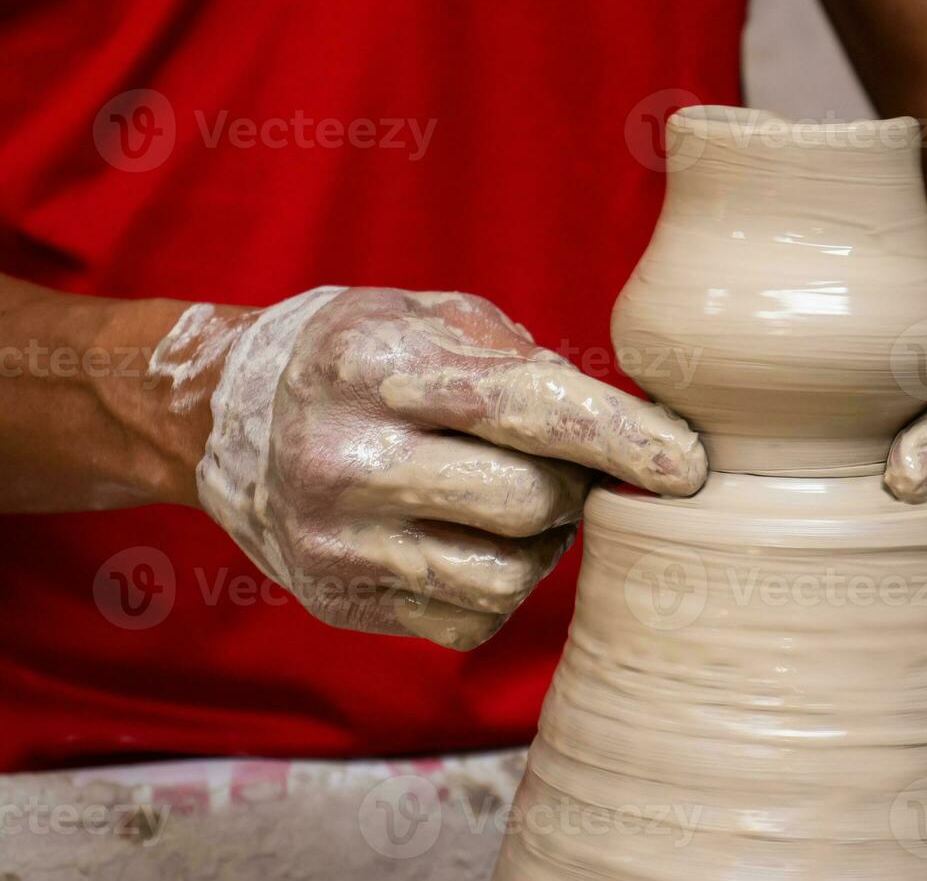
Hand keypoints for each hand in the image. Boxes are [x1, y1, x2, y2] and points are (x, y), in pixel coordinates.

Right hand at [156, 287, 707, 649]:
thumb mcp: (431, 316)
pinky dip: (499, 584)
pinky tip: (470, 539)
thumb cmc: (362, 356)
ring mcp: (336, 543)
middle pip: (530, 504)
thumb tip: (627, 428)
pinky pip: (472, 619)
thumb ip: (526, 362)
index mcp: (376, 367)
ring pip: (509, 577)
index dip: (621, 438)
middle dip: (576, 488)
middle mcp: (346, 460)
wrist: (227, 420)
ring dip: (543, 543)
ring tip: (516, 502)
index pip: (528, 409)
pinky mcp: (339, 602)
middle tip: (565, 466)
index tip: (689, 465)